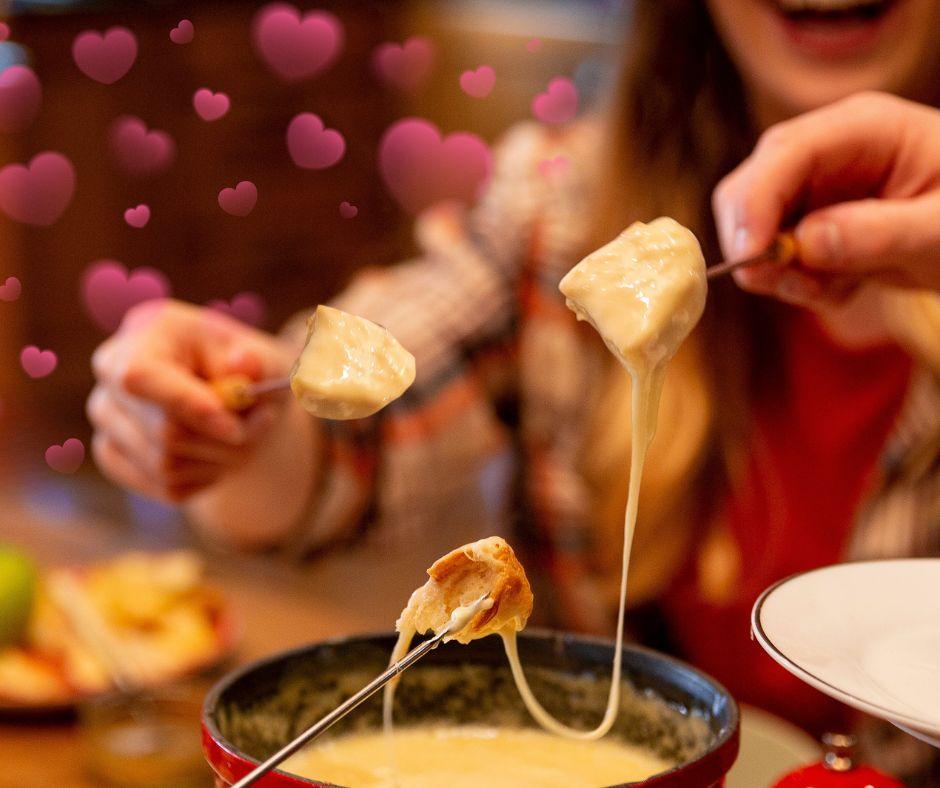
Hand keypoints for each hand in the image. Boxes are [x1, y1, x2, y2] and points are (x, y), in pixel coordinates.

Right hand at [87, 299, 294, 502]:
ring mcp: (106, 415)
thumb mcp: (266, 358)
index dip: (187, 407)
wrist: (236, 398)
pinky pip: (166, 487)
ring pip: (166, 465)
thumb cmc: (249, 370)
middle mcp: (111, 371)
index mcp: (146, 333)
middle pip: (163, 431)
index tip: (233, 430)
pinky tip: (218, 453)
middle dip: (224, 439)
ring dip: (221, 460)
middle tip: (263, 422)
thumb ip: (259, 363)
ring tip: (243, 436)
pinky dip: (206, 478)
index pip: (142, 376)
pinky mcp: (113, 454)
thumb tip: (242, 364)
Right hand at [713, 92, 939, 303]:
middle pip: (750, 187)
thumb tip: (805, 242)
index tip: (750, 257)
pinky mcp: (810, 222)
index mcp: (864, 128)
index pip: (785, 153)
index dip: (755, 203)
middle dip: (755, 242)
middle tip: (792, 285)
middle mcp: (827, 151)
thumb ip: (878, 233)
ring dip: (780, 272)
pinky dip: (798, 283)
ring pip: (753, 228)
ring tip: (835, 289)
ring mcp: (814, 187)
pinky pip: (774, 256)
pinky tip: (845, 285)